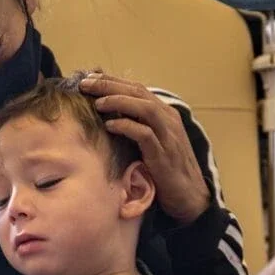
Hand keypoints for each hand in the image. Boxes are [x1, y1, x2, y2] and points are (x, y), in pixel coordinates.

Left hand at [80, 73, 209, 223]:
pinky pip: (145, 134)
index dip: (112, 80)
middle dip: (110, 85)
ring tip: (97, 103)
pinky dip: (126, 126)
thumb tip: (105, 108)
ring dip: (118, 102)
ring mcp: (168, 136)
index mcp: (164, 113)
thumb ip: (133, 123)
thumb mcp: (149, 141)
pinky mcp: (163, 154)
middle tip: (86, 84)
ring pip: (144, 108)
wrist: (188, 196)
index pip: (137, 88)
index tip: (89, 77)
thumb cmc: (164, 169)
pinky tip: (109, 125)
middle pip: (138, 93)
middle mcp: (168, 120)